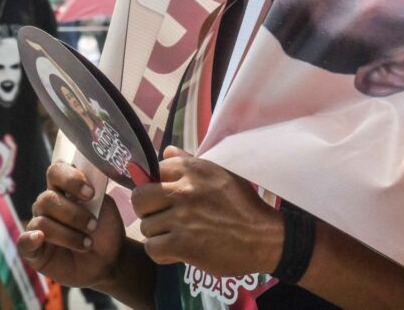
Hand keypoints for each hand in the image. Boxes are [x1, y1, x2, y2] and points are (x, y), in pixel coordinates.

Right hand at [17, 161, 124, 287]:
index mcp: (63, 189)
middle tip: (93, 225)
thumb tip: (90, 177)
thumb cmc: (105, 230)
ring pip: (42, 222)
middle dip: (74, 214)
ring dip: (68, 235)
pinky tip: (40, 238)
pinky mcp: (33, 250)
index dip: (70, 179)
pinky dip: (30, 239)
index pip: (56, 171)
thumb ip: (96, 191)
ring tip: (87, 244)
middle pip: (47, 198)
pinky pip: (23, 242)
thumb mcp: (106, 207)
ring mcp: (38, 227)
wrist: (108, 260)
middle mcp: (47, 205)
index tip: (90, 194)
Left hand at [130, 146, 282, 277]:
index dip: (158, 185)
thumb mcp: (221, 174)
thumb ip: (190, 162)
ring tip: (174, 235)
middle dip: (147, 209)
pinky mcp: (182, 245)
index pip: (156, 171)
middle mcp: (184, 190)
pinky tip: (176, 250)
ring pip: (146, 226)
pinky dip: (161, 252)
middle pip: (140, 198)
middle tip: (162, 216)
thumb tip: (167, 151)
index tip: (167, 197)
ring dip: (158, 233)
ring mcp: (181, 218)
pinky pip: (152, 248)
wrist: (263, 238)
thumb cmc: (243, 205)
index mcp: (193, 170)